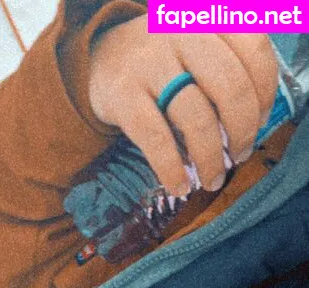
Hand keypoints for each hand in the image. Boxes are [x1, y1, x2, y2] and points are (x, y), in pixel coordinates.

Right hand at [88, 18, 279, 196]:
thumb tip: (250, 129)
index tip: (262, 121)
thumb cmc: (165, 64)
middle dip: (242, 131)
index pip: (254, 51)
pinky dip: (171, 169)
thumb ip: (227, 72)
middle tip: (239, 155)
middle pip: (230, 88)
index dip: (265, 92)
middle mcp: (182, 34)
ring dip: (210, 158)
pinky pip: (156, 139)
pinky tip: (179, 186)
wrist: (102, 58)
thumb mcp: (199, 50)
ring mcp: (151, 63)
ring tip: (212, 179)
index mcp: (209, 21)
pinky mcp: (123, 94)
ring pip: (196, 118)